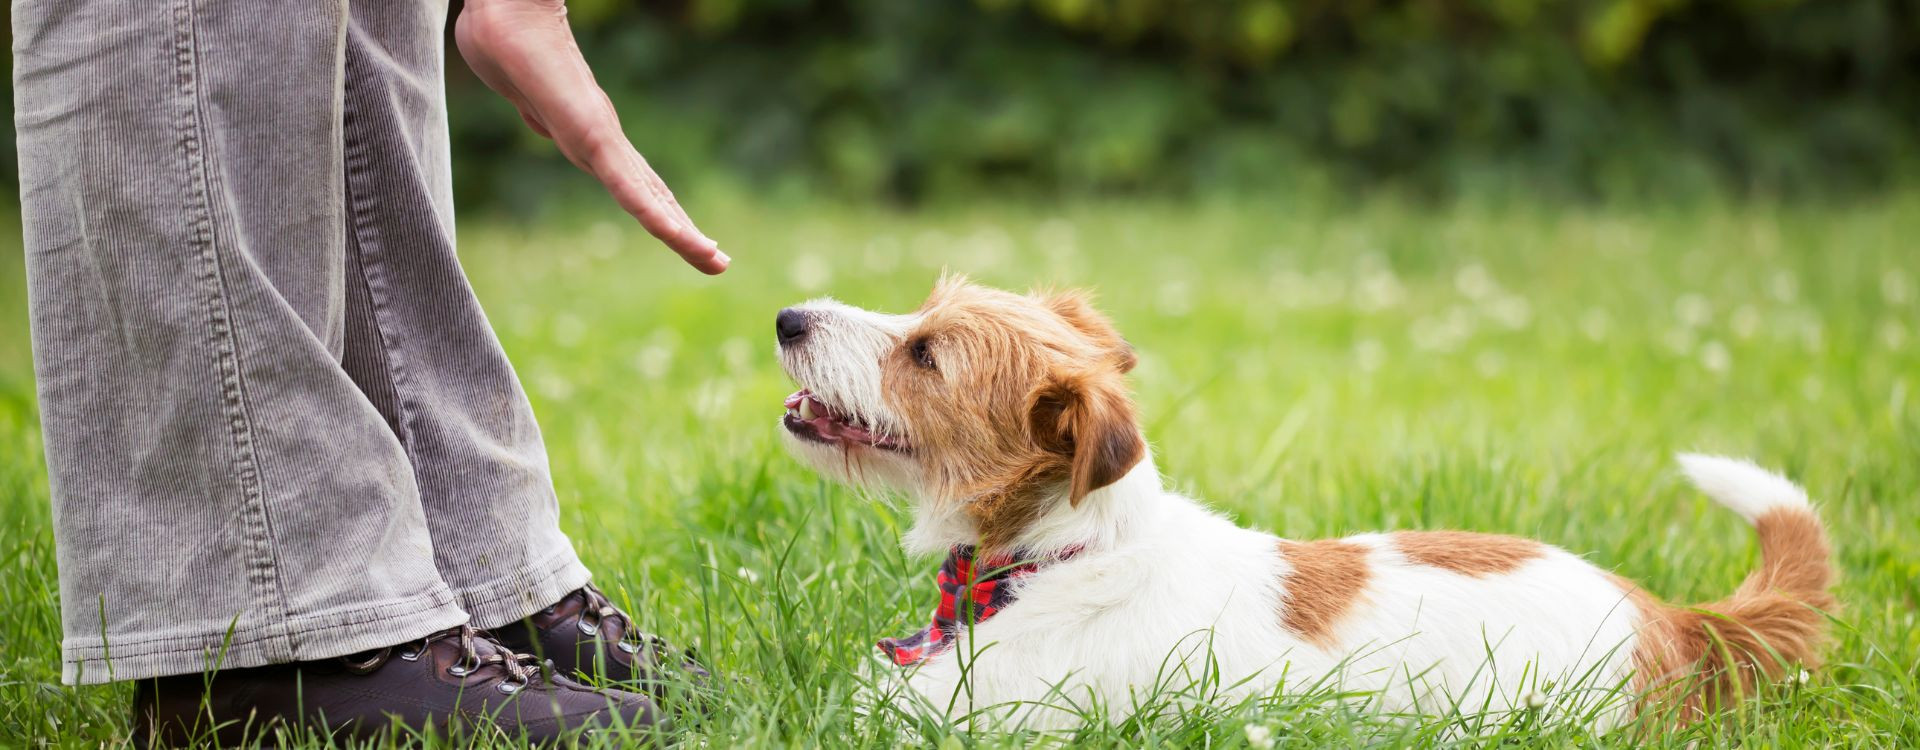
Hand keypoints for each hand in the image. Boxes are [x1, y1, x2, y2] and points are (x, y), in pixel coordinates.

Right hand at [455, 0, 726, 273]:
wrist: (501, 12)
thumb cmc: (507, 41)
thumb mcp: (525, 93)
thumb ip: (539, 112)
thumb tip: (544, 124)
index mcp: (589, 136)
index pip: (634, 185)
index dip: (658, 213)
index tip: (684, 239)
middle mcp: (603, 140)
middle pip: (652, 198)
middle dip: (683, 234)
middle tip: (719, 263)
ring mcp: (600, 139)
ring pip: (647, 199)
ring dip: (681, 234)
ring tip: (714, 260)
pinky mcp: (592, 135)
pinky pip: (625, 185)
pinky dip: (651, 213)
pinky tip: (676, 235)